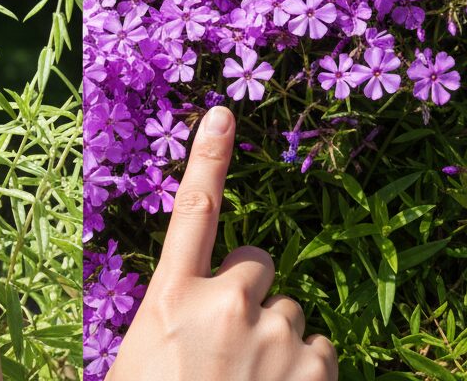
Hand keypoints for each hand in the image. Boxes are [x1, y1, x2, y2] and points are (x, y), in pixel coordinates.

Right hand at [108, 106, 336, 380]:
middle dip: (251, 293)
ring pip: (289, 314)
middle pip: (256, 264)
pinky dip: (306, 372)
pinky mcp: (314, 367)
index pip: (192, 211)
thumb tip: (198, 314)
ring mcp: (274, 335)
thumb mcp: (146, 361)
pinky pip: (319, 350)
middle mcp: (225, 304)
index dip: (207, 157)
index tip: (223, 112)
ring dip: (279, 342)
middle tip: (233, 347)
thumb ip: (177, 322)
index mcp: (171, 299)